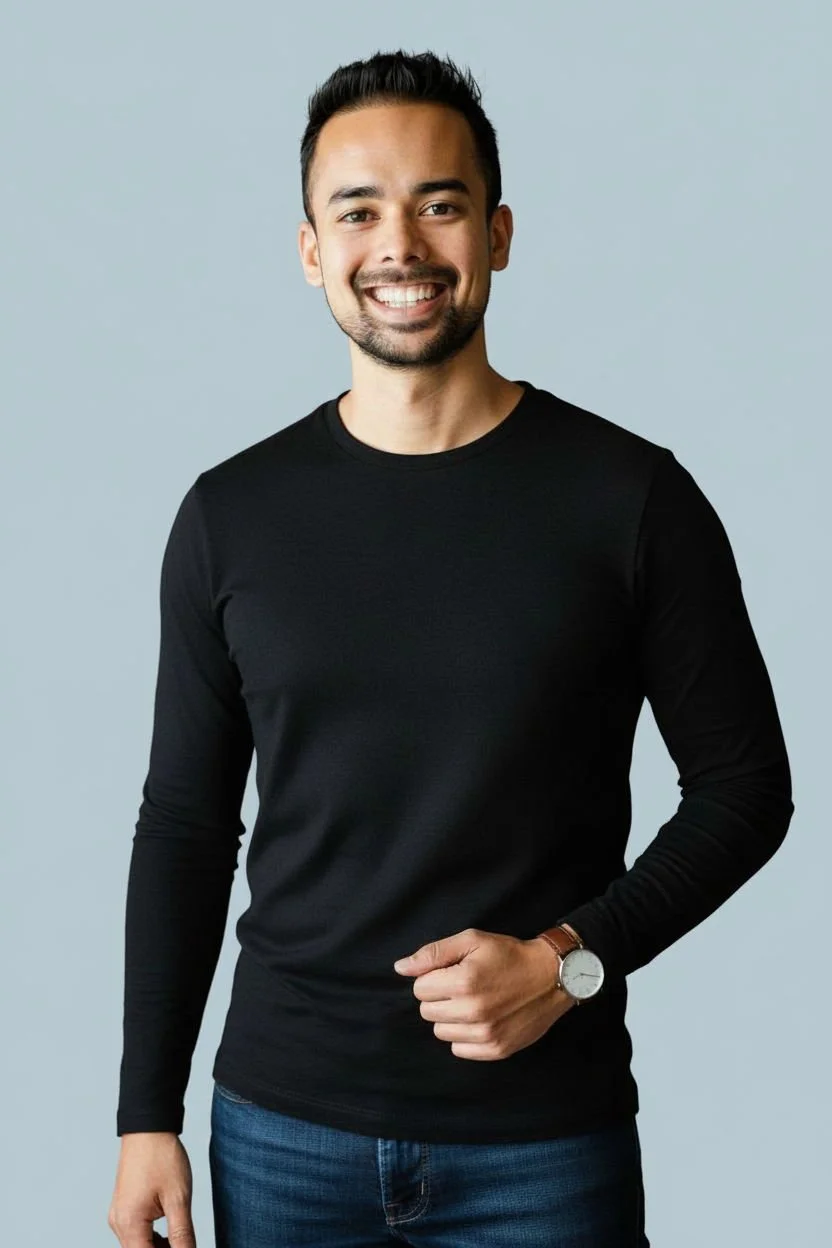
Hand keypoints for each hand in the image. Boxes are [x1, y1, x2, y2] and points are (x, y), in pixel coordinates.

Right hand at [108, 1132, 195, 1245]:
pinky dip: (151, 1238)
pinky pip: (135, 1233)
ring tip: (181, 1240)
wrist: (148, 1127)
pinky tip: (170, 1234)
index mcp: (129, 1224)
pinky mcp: (123, 1207)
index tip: (185, 1247)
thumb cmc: (162, 1157)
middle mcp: (119, 1223)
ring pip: (137, 1245)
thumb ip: (182, 1235)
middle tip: (185, 1243)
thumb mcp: (179, 1198)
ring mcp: (118, 1215)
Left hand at [393, 927, 575, 1059]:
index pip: (419, 989)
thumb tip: (400, 968)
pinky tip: (481, 1019)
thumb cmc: (509, 954)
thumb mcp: (472, 940)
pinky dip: (464, 1036)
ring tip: (473, 1002)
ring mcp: (486, 1034)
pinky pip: (459, 1049)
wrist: (552, 976)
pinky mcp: (497, 1050)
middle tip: (463, 986)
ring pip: (441, 1032)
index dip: (433, 977)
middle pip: (427, 1011)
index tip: (452, 972)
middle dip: (439, 997)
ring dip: (451, 1017)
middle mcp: (473, 1011)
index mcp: (464, 981)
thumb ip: (433, 953)